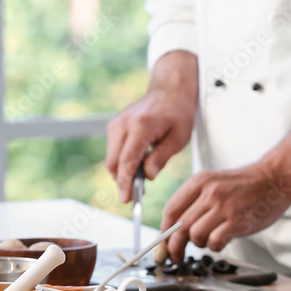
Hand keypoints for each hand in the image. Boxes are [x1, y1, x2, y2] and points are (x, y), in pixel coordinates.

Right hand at [105, 51, 198, 202]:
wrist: (169, 91)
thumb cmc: (178, 113)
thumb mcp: (178, 138)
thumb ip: (161, 158)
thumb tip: (148, 176)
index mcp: (141, 126)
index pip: (127, 161)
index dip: (126, 183)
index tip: (126, 199)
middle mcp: (123, 124)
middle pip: (113, 162)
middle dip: (122, 181)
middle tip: (135, 195)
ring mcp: (116, 124)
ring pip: (111, 158)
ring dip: (122, 173)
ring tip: (140, 182)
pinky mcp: (115, 126)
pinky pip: (114, 151)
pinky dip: (122, 163)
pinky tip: (137, 169)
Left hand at [161, 122, 290, 261]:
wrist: (275, 179)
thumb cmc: (245, 186)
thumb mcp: (214, 183)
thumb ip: (195, 202)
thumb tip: (174, 229)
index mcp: (199, 182)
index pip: (171, 210)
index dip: (164, 232)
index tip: (163, 245)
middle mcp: (209, 193)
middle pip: (180, 227)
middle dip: (174, 247)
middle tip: (176, 257)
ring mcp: (223, 207)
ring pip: (195, 236)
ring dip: (200, 244)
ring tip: (211, 238)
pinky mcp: (236, 222)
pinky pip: (214, 242)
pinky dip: (215, 246)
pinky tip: (222, 240)